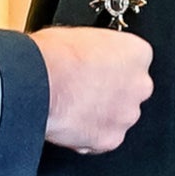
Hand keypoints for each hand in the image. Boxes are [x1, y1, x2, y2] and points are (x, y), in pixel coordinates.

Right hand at [34, 27, 152, 151]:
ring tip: (73, 108)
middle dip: (111, 94)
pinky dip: (89, 136)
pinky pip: (103, 139)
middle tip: (85, 90)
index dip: (112, 67)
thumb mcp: (83, 36)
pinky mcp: (111, 139)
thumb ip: (99, 50)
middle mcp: (139, 86)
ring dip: (101, 116)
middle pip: (129, 92)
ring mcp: (127, 115)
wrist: (34, 83)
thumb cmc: (53, 57)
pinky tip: (71, 123)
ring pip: (118, 117)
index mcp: (138, 53)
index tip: (99, 70)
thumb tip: (92, 56)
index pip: (134, 62)